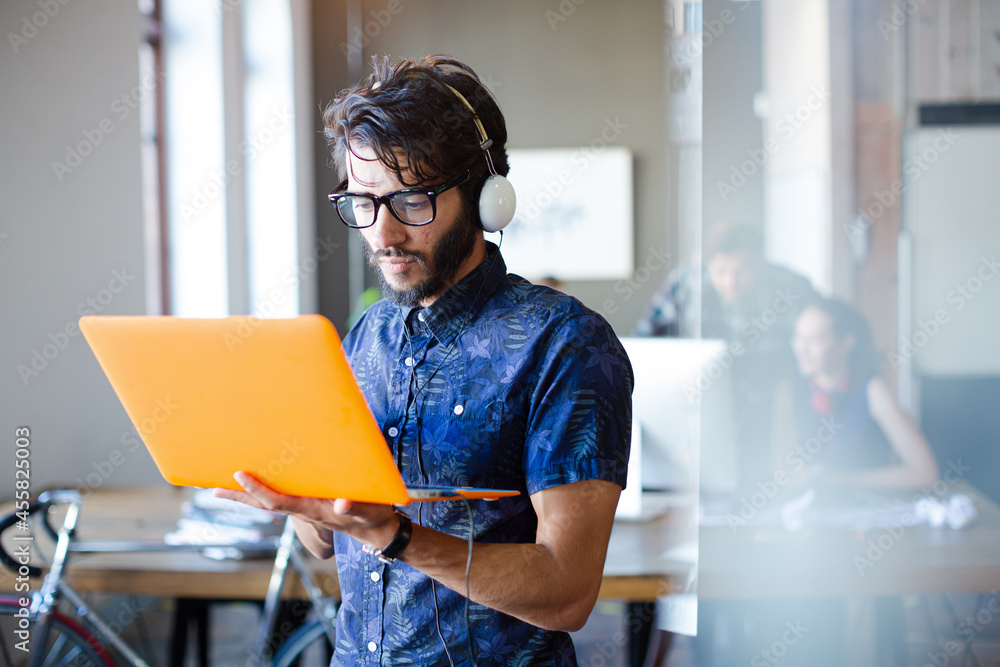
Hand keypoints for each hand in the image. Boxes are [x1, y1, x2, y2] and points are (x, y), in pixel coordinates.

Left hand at [213, 471, 399, 546]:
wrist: (377, 531)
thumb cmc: (373, 517)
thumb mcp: (368, 510)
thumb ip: (355, 507)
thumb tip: (342, 504)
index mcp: (312, 510)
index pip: (278, 501)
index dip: (257, 489)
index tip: (240, 474)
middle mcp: (303, 510)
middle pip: (265, 505)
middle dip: (240, 497)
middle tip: (213, 489)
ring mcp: (304, 509)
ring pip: (270, 502)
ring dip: (247, 495)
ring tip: (225, 485)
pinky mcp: (309, 505)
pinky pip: (282, 497)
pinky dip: (265, 492)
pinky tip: (258, 484)